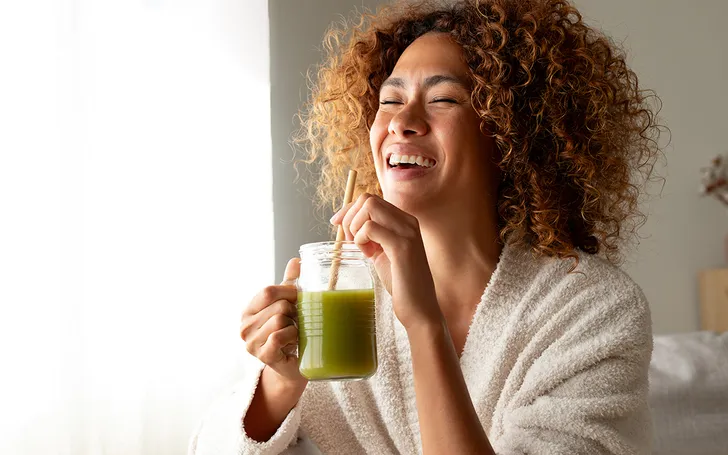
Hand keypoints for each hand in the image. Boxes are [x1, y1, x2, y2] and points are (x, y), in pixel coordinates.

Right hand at [240, 258, 306, 385]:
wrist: (294, 365)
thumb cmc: (289, 332)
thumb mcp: (288, 304)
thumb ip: (289, 283)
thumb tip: (296, 260)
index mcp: (248, 311)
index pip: (268, 292)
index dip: (289, 292)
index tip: (299, 300)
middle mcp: (244, 327)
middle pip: (278, 305)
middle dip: (295, 311)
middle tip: (298, 322)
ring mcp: (251, 343)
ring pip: (280, 319)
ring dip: (295, 325)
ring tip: (295, 333)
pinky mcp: (263, 356)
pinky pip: (280, 336)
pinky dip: (292, 336)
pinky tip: (293, 342)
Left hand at [331, 193, 440, 329]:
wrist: (420, 309)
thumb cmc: (401, 284)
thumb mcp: (382, 253)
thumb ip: (372, 237)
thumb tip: (347, 223)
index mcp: (405, 221)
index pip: (371, 199)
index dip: (349, 209)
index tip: (336, 223)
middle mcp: (408, 222)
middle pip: (368, 199)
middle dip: (350, 217)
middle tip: (352, 241)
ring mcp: (407, 232)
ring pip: (368, 207)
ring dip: (355, 227)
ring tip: (362, 248)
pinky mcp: (402, 246)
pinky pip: (369, 228)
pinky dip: (361, 240)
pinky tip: (368, 255)